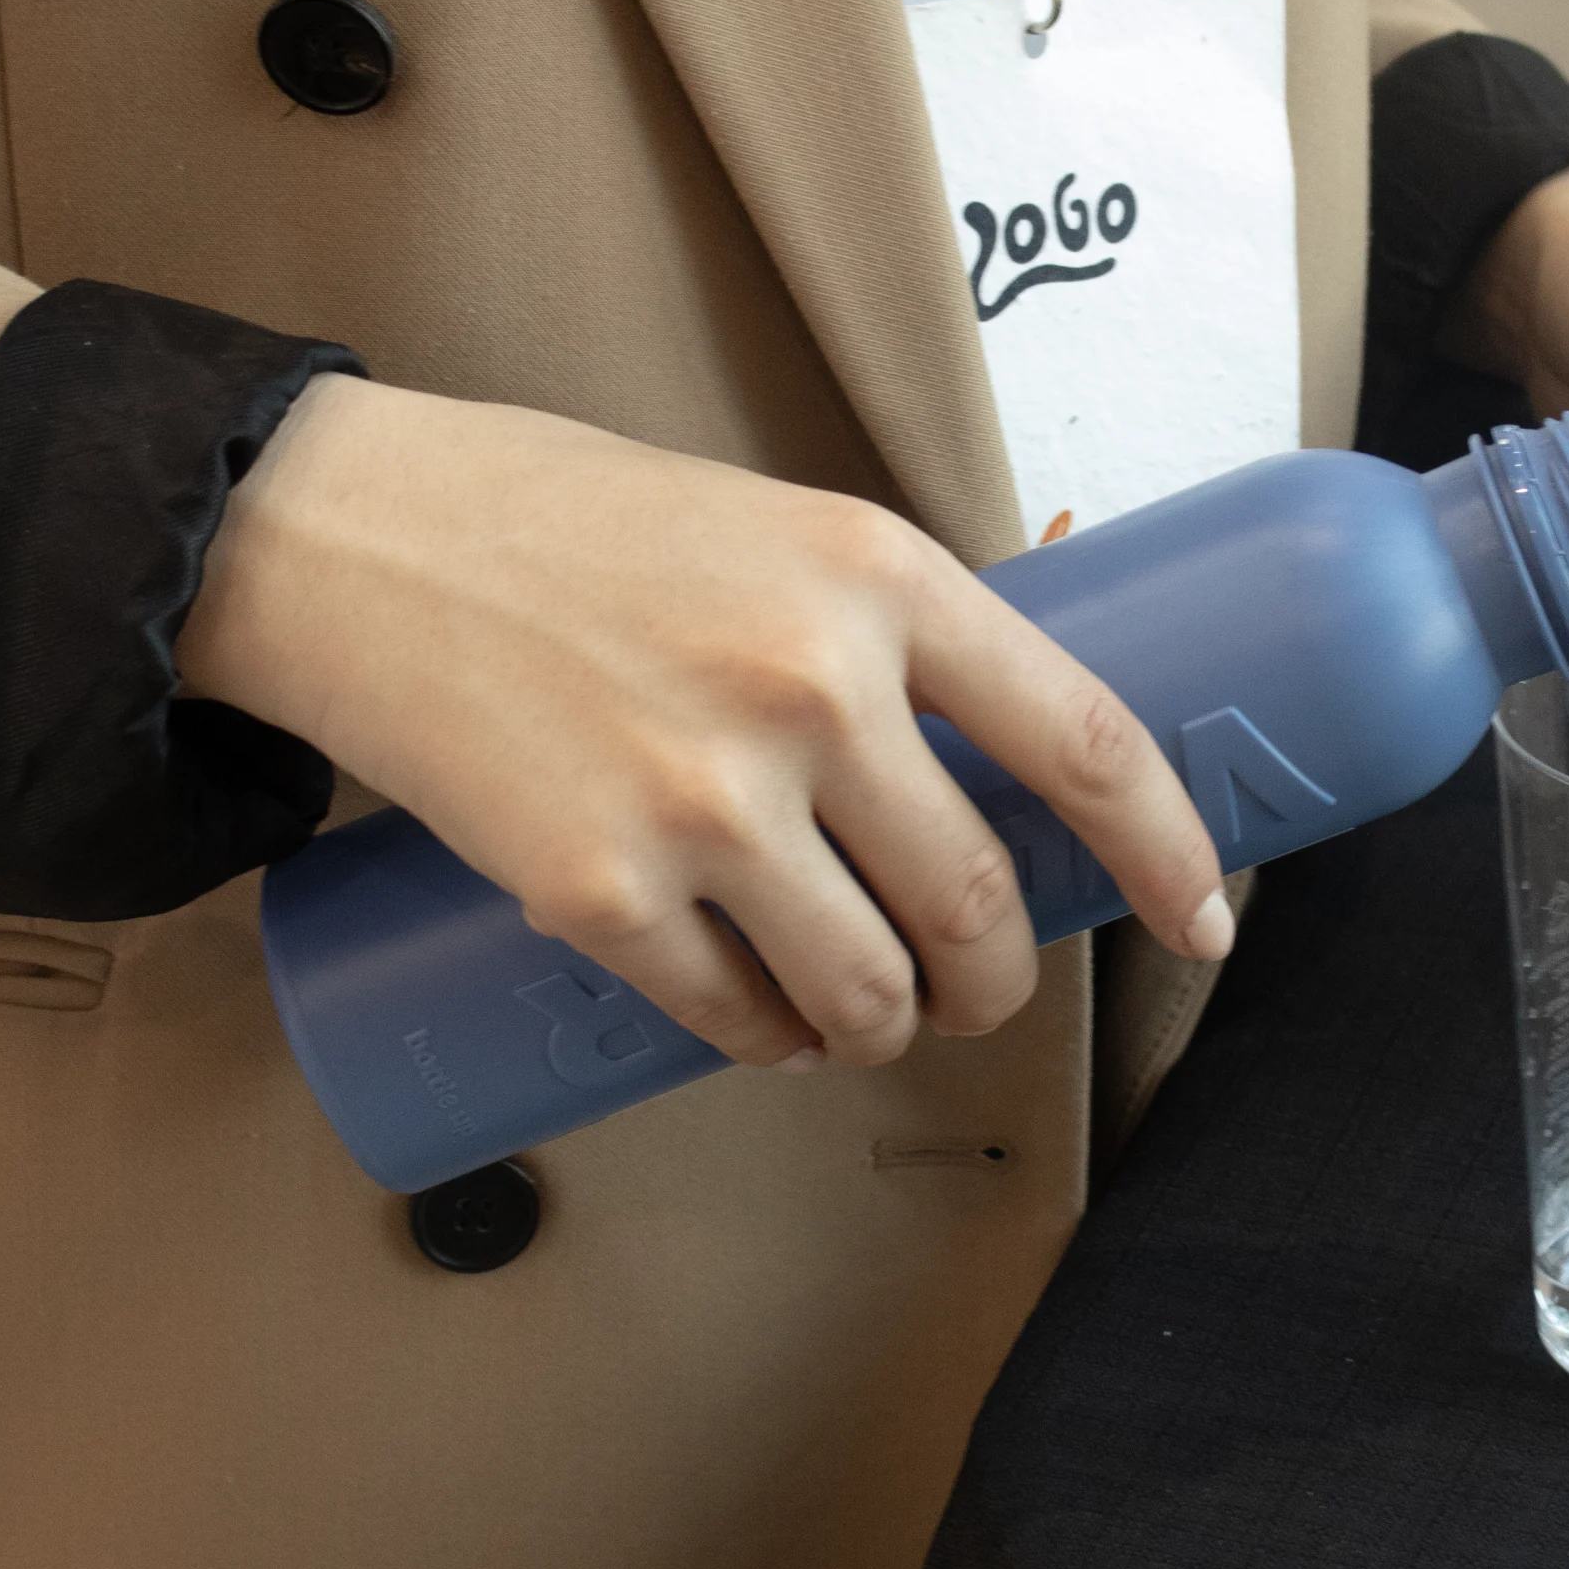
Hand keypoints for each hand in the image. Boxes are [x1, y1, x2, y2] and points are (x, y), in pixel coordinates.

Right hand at [179, 378, 1232, 1069]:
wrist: (364, 538)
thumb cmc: (587, 526)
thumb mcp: (785, 528)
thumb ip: (900, 627)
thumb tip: (1024, 743)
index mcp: (882, 574)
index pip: (1085, 737)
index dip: (1167, 848)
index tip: (1204, 922)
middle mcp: (812, 687)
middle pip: (978, 905)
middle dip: (998, 981)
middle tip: (977, 986)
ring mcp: (702, 798)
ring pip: (869, 992)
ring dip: (890, 1029)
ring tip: (872, 1010)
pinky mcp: (592, 889)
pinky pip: (734, 1019)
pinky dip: (768, 1043)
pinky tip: (763, 1019)